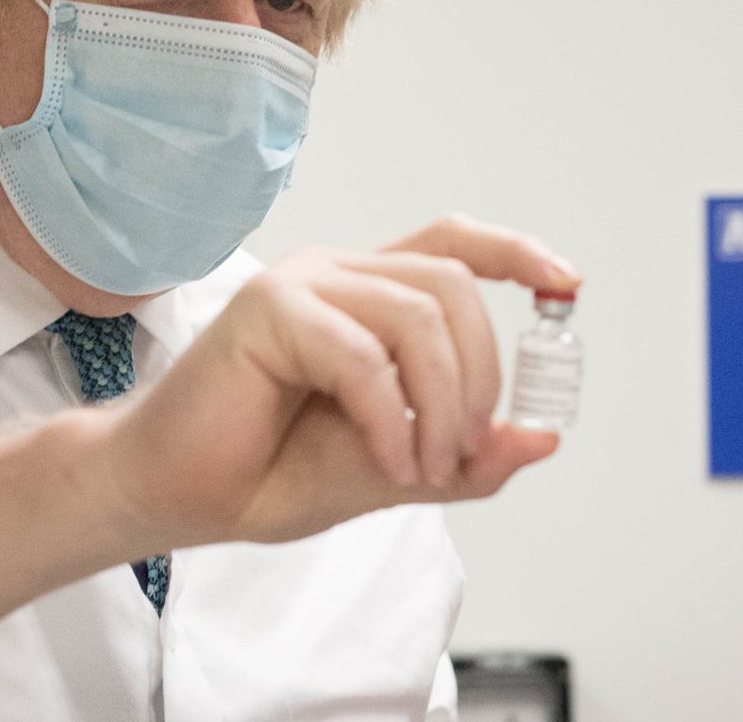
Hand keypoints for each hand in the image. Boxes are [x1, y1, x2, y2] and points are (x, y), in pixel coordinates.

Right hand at [100, 213, 578, 547]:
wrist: (173, 494)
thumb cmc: (263, 470)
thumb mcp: (389, 470)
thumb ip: (461, 457)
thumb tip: (542, 440)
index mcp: (365, 297)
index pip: (453, 247)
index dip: (517, 254)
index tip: (569, 285)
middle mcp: (337, 275)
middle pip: (453, 286)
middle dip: (480, 376)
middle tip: (462, 453)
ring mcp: (300, 284)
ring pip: (419, 315)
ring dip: (442, 405)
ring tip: (421, 468)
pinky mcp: (267, 309)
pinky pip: (364, 357)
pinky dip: (390, 420)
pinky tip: (383, 463)